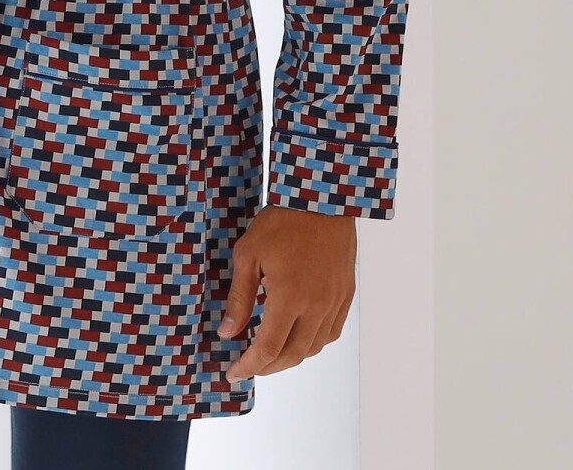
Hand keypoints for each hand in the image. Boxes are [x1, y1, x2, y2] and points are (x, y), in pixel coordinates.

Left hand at [216, 203, 355, 382]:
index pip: (269, 348)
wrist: (321, 200)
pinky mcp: (345, 295)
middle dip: (268, 368)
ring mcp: (334, 302)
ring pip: (313, 347)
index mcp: (290, 297)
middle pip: (293, 355)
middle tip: (248, 367)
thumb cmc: (282, 222)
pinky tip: (297, 335)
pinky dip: (311, 342)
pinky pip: (330, 332)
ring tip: (269, 353)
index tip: (234, 373)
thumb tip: (228, 331)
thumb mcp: (248, 255)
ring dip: (290, 357)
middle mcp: (317, 306)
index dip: (250, 366)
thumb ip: (240, 298)